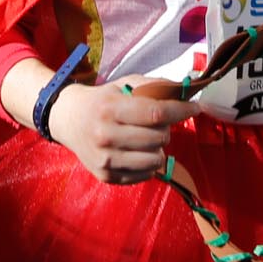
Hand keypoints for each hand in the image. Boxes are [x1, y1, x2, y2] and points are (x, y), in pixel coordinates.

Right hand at [47, 77, 202, 184]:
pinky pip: (145, 174)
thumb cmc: (102, 100)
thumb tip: (186, 90)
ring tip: (146, 139)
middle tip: (156, 124)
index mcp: (110, 109)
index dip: (181, 111)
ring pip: (155, 159)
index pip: (156, 113)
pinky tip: (137, 151)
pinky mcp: (106, 176)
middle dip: (165, 129)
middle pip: (159, 137)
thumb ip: (154, 87)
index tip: (194, 108)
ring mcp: (105, 160)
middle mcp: (105, 136)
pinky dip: (148, 163)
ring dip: (158, 148)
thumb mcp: (123, 85)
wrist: (68, 120)